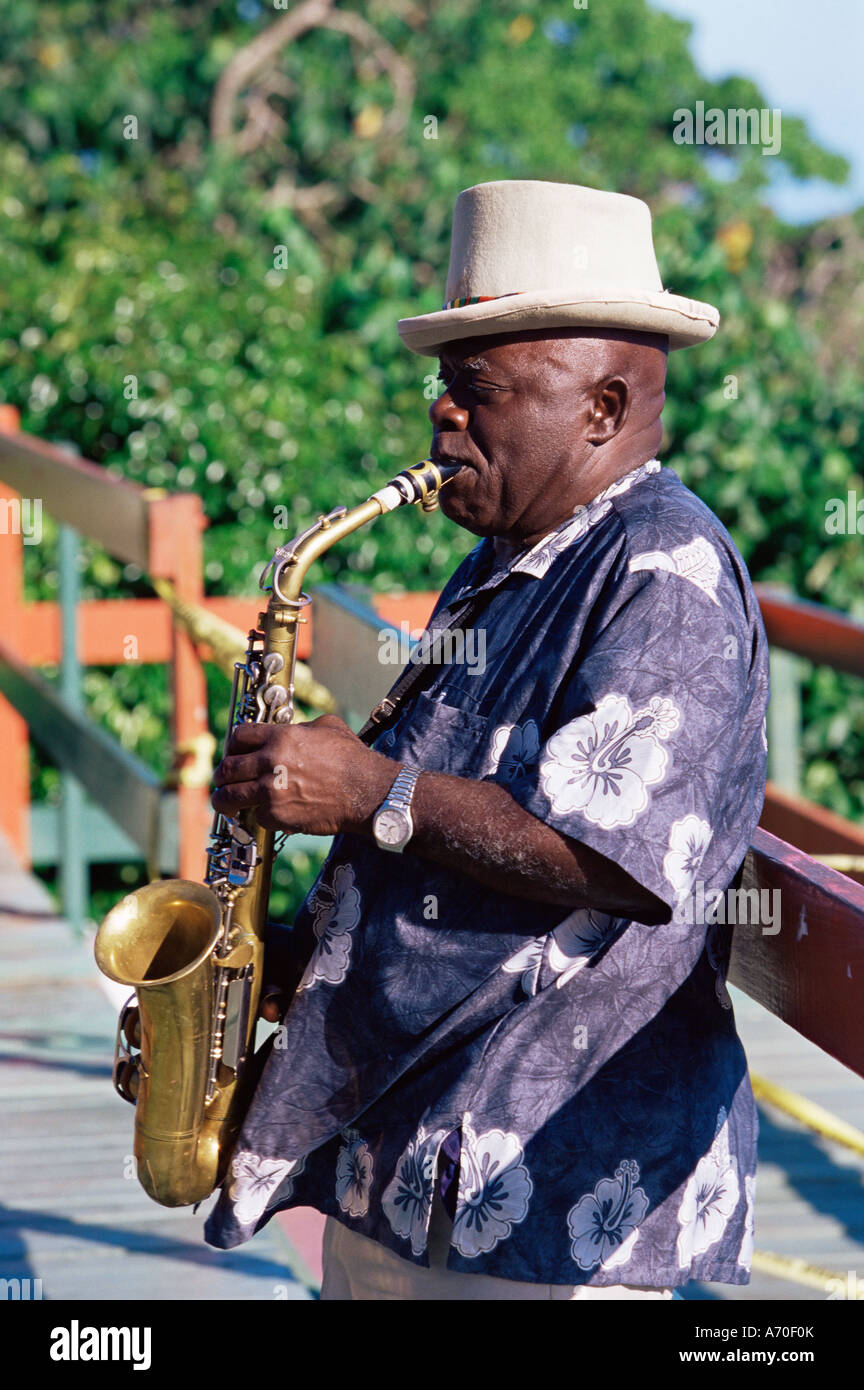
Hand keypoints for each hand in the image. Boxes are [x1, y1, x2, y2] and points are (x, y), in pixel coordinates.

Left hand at [210, 714, 397, 836]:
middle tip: (222, 780)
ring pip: (230, 796)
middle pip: (228, 767)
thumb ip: (301, 727)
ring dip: (224, 800)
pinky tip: (268, 815)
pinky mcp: (277, 816)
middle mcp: (270, 761)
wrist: (367, 792)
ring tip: (224, 804)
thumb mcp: (328, 727)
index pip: (239, 737)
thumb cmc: (353, 759)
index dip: (232, 746)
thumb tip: (291, 731)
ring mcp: (270, 790)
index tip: (233, 753)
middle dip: (222, 775)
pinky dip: (260, 817)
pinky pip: (256, 816)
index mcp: (281, 737)